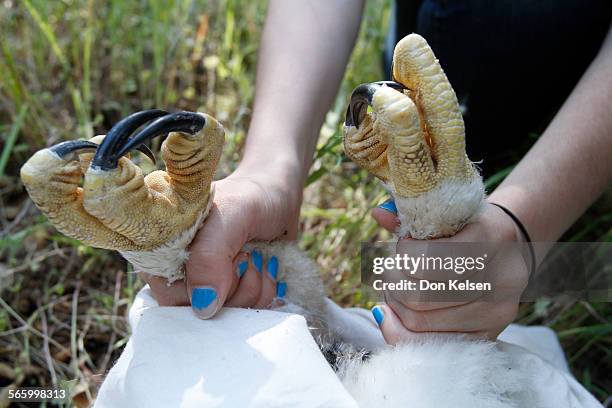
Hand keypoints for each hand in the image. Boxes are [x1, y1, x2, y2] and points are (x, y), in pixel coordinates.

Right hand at [142, 166, 300, 317]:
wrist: (277, 195)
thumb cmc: (251, 197)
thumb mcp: (231, 215)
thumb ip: (210, 256)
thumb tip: (203, 307)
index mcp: (162, 250)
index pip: (170, 297)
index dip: (207, 286)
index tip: (234, 256)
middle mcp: (178, 272)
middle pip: (200, 313)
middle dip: (235, 288)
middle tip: (247, 254)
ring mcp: (206, 285)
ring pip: (226, 316)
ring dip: (253, 289)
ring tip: (257, 257)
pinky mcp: (230, 293)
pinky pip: (246, 314)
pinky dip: (264, 294)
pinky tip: (265, 267)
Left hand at [371, 201, 529, 340]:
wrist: (508, 248)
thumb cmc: (467, 227)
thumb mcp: (444, 212)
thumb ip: (409, 214)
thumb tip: (378, 213)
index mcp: (491, 237)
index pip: (430, 260)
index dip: (405, 253)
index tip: (404, 244)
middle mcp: (501, 279)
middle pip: (420, 296)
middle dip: (393, 282)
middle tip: (390, 270)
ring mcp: (498, 312)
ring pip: (420, 322)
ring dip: (395, 305)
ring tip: (394, 288)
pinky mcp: (490, 334)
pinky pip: (432, 344)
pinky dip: (402, 329)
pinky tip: (394, 312)